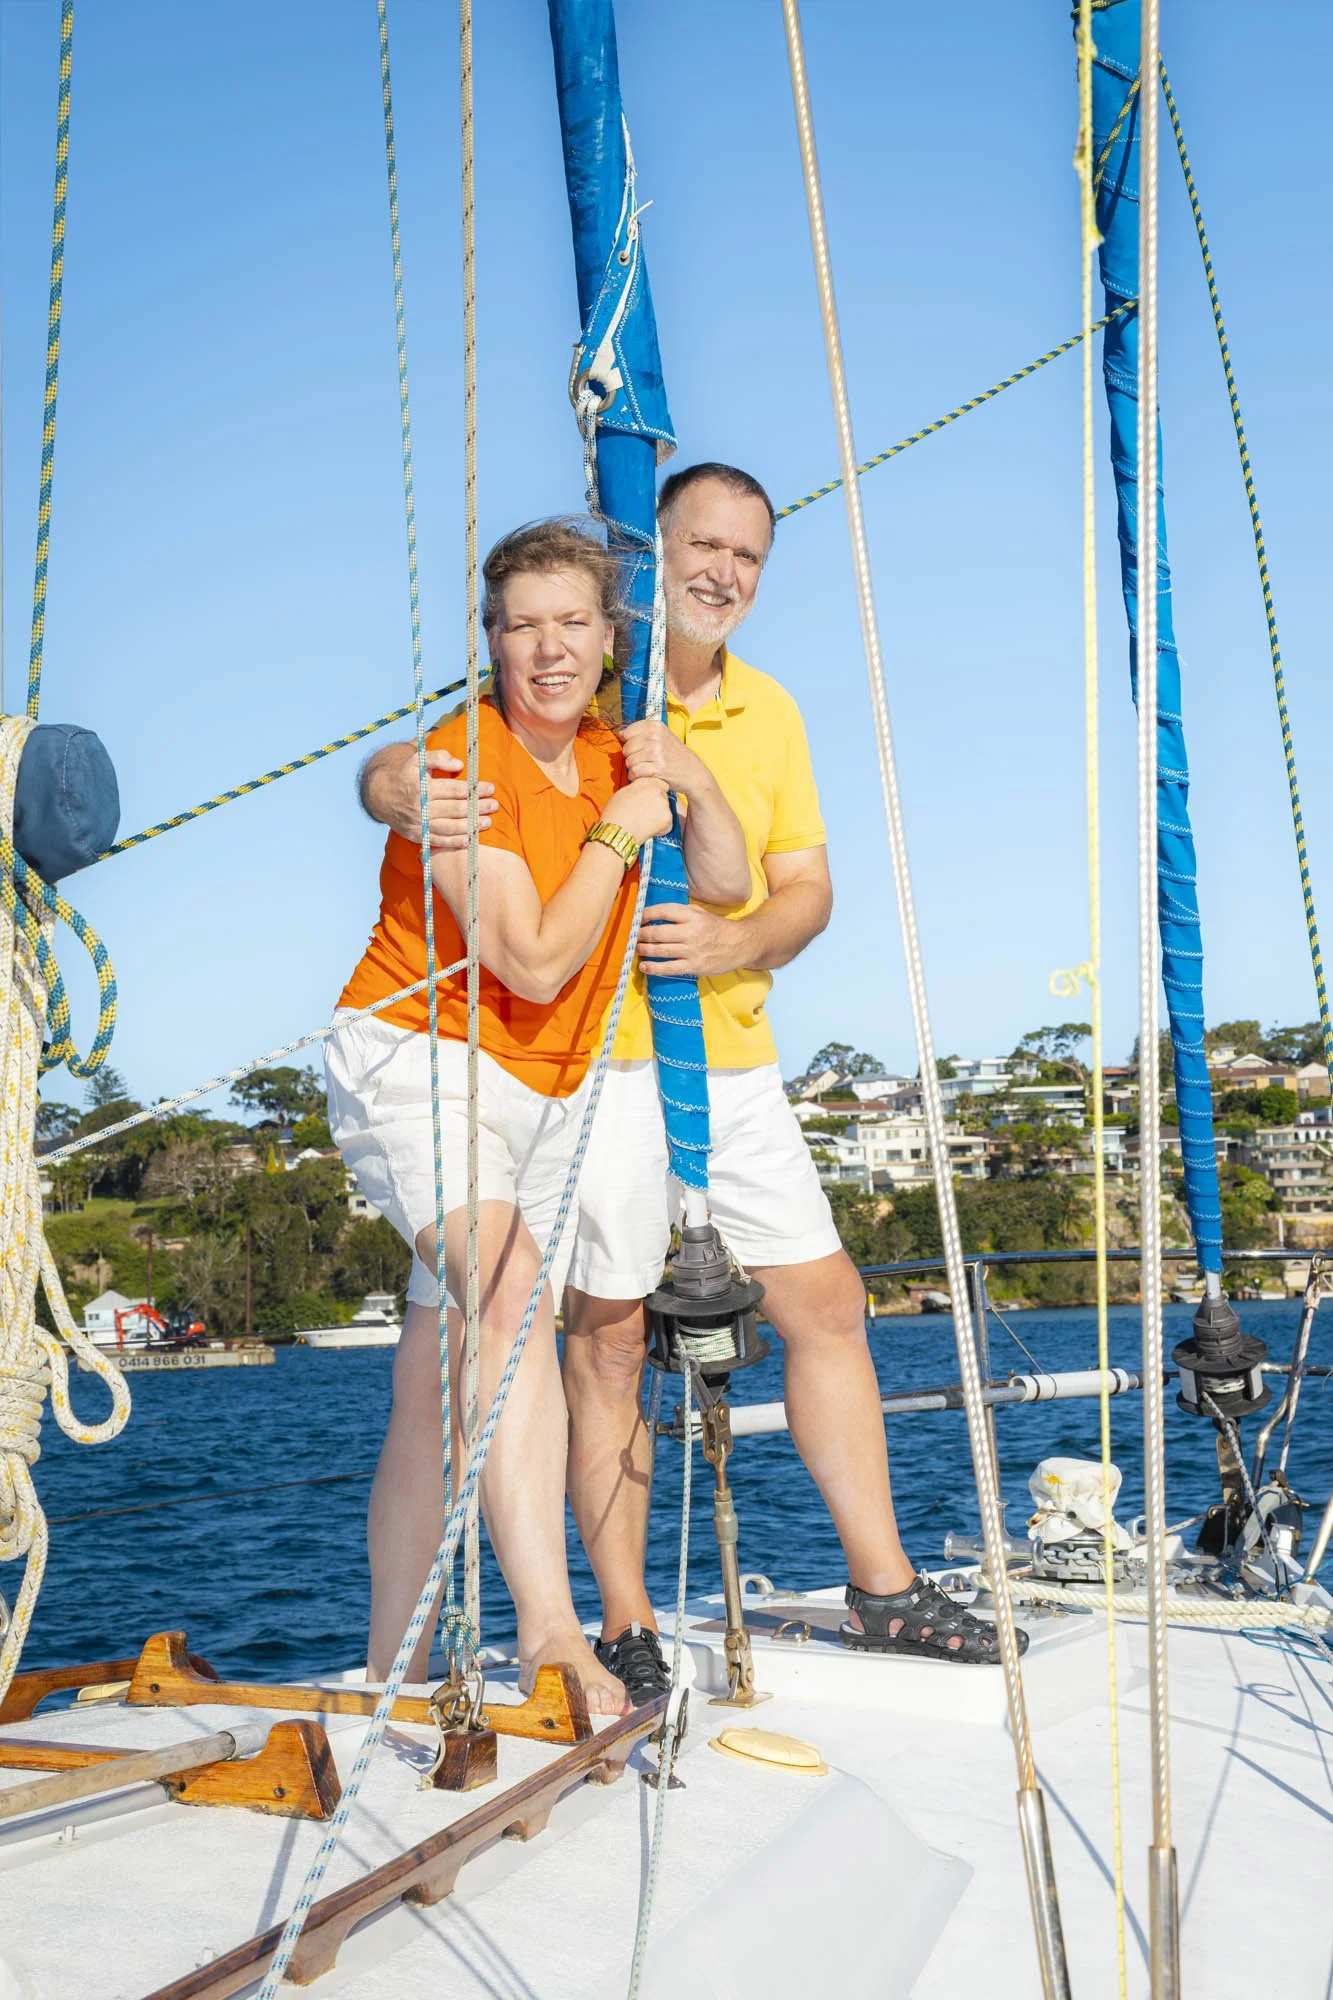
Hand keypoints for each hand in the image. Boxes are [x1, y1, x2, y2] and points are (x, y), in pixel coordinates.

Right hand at [378, 749, 495, 850]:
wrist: (379, 794)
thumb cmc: (405, 774)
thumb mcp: (417, 759)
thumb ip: (438, 757)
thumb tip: (459, 764)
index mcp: (422, 786)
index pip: (455, 789)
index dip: (475, 790)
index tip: (490, 788)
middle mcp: (420, 806)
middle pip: (456, 809)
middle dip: (478, 808)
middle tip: (494, 806)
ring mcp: (418, 822)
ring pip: (449, 827)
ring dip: (470, 826)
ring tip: (487, 822)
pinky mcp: (416, 834)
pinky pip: (437, 840)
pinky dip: (454, 842)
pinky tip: (469, 840)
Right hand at [604, 777, 672, 845]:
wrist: (618, 828)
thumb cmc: (615, 813)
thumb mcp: (623, 793)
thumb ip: (637, 789)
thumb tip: (641, 793)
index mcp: (646, 782)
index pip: (659, 784)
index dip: (655, 794)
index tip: (650, 801)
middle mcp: (657, 789)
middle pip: (663, 797)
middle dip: (658, 805)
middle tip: (645, 815)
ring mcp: (664, 803)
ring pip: (666, 810)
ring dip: (659, 817)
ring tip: (644, 823)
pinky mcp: (668, 817)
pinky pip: (667, 825)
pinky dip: (661, 829)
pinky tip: (648, 830)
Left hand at [618, 719, 707, 795]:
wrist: (693, 773)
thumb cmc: (675, 756)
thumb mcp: (663, 736)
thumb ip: (643, 733)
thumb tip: (620, 733)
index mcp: (656, 726)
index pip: (628, 732)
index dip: (629, 742)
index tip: (638, 748)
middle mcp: (656, 737)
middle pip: (626, 747)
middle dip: (630, 757)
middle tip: (642, 761)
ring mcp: (657, 752)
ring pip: (629, 761)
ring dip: (633, 768)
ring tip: (644, 768)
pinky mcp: (657, 768)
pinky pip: (634, 772)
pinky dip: (635, 776)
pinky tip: (644, 776)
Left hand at [635, 902, 748, 977]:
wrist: (740, 944)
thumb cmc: (717, 928)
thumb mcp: (701, 913)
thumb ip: (680, 912)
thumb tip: (654, 913)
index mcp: (692, 915)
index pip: (663, 911)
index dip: (646, 914)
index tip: (637, 918)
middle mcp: (691, 932)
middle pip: (658, 933)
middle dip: (640, 934)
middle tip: (632, 935)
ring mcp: (692, 950)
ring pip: (660, 950)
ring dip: (643, 949)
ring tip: (635, 948)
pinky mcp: (694, 966)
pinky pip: (669, 968)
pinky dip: (653, 967)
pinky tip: (644, 966)